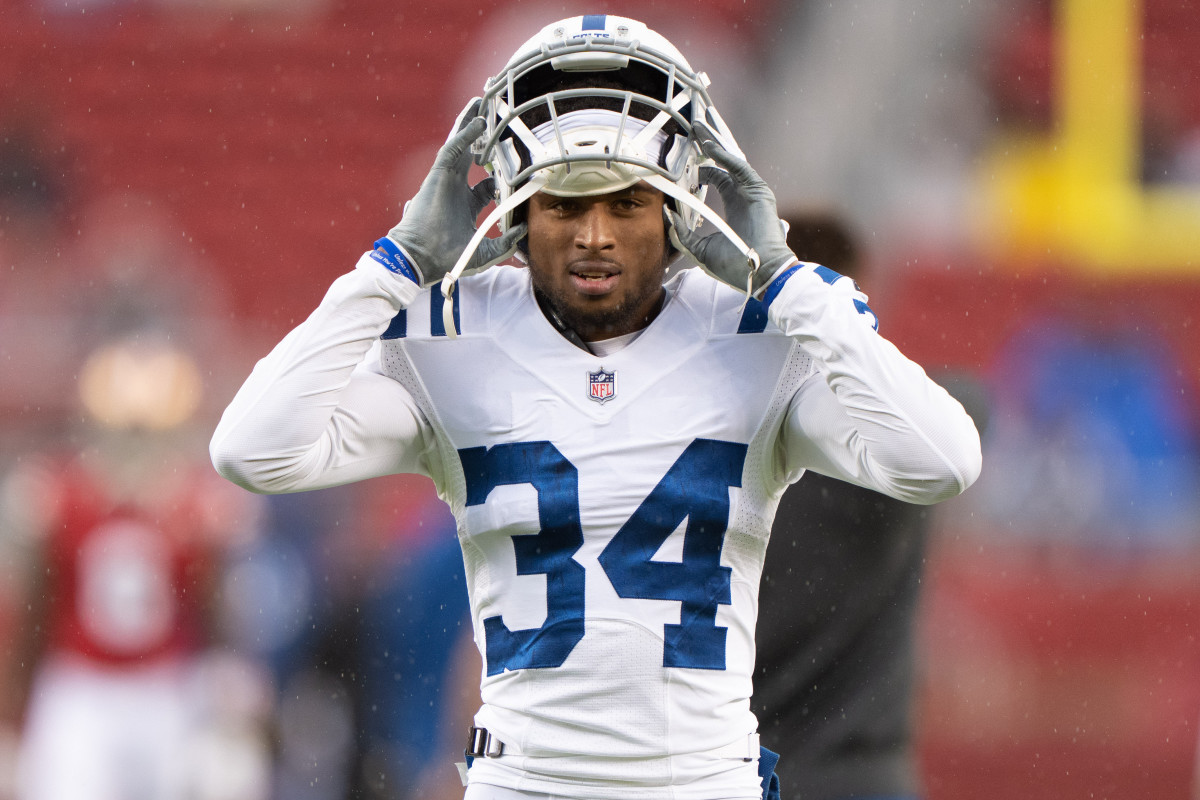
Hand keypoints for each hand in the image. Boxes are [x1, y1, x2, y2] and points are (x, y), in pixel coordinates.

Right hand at [380, 98, 527, 286]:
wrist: (422, 259)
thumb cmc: (447, 258)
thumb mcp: (485, 251)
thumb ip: (505, 242)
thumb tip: (524, 231)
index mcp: (466, 205)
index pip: (486, 184)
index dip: (500, 174)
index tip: (517, 166)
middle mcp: (456, 189)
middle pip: (472, 155)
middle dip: (483, 138)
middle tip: (497, 120)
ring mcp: (446, 180)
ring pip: (460, 145)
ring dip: (470, 124)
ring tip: (482, 103)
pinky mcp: (438, 175)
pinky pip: (452, 148)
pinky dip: (464, 133)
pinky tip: (478, 121)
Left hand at [667, 121, 796, 295]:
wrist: (759, 274)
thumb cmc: (735, 267)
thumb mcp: (701, 250)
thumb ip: (684, 234)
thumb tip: (667, 217)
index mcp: (732, 205)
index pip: (715, 177)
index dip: (699, 166)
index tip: (682, 158)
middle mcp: (742, 194)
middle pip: (722, 162)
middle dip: (707, 144)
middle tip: (691, 128)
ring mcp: (751, 191)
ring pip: (731, 159)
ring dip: (714, 142)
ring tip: (698, 125)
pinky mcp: (758, 191)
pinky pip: (739, 167)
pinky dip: (723, 156)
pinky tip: (708, 146)